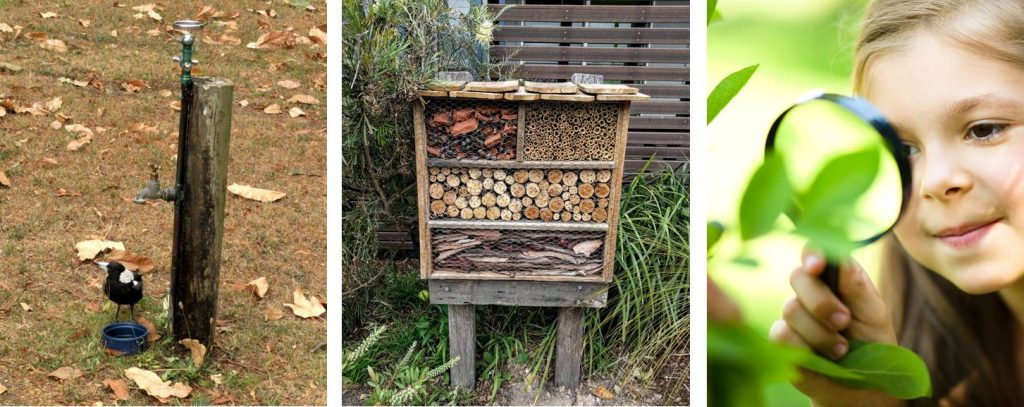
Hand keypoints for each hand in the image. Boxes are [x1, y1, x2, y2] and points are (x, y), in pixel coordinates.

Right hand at [769, 251, 899, 405]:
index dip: (812, 252)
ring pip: (791, 309)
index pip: (815, 252)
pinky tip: (821, 359)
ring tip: (842, 350)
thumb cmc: (871, 345)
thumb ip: (859, 289)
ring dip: (821, 334)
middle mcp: (809, 292)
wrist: (862, 385)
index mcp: (833, 278)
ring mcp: (792, 316)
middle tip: (843, 321)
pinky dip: (805, 348)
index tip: (817, 265)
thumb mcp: (875, 315)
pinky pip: (781, 335)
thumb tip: (844, 262)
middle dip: (821, 301)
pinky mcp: (781, 340)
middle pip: (798, 277)